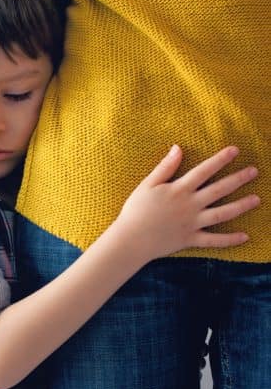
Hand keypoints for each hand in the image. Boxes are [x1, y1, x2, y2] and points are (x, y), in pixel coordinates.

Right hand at [114, 145, 259, 262]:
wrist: (131, 239)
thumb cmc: (135, 210)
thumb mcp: (147, 185)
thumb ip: (165, 167)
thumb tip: (178, 148)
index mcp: (179, 190)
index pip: (204, 171)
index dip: (220, 159)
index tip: (235, 150)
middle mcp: (190, 205)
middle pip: (219, 190)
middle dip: (238, 179)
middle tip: (254, 171)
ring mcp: (192, 223)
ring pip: (222, 214)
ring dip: (241, 206)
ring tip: (257, 199)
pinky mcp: (191, 239)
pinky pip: (214, 240)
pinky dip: (229, 239)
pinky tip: (245, 236)